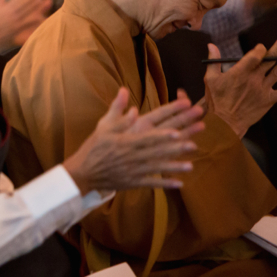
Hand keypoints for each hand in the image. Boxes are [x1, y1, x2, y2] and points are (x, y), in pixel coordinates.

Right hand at [0, 0, 50, 47]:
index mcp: (6, 8)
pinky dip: (33, 19)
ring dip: (34, 5)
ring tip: (42, 0)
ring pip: (27, 11)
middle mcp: (11, 13)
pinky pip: (26, 22)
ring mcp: (14, 20)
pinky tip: (40, 16)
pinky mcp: (17, 28)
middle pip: (24, 3)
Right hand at [63, 88, 202, 192]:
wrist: (83, 172)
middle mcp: (130, 156)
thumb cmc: (94, 147)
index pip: (146, 137)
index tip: (177, 132)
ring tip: (190, 165)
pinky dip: (165, 183)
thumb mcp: (102, 126)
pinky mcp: (133, 182)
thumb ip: (116, 110)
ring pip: (156, 168)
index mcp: (124, 141)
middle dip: (175, 149)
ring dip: (174, 167)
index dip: (162, 136)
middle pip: (156, 152)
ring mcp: (132, 170)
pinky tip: (179, 183)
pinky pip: (151, 183)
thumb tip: (125, 92)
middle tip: (193, 145)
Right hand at [203, 40, 276, 138]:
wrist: (225, 122)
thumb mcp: (210, 79)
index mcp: (240, 72)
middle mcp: (254, 78)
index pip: (256, 55)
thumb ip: (213, 61)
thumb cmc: (216, 100)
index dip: (260, 49)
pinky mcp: (269, 100)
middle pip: (271, 59)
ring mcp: (263, 89)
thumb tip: (211, 45)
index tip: (260, 47)